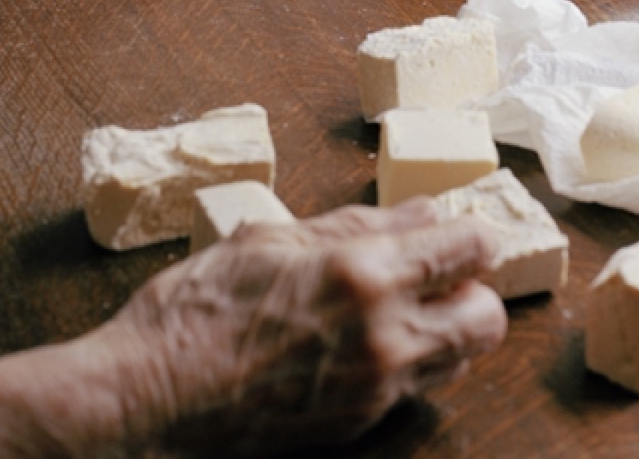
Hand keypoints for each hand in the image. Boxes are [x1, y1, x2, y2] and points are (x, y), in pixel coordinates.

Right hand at [96, 201, 506, 454]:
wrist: (151, 399)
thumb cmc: (196, 310)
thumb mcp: (271, 239)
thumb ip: (357, 224)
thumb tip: (422, 211)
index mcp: (363, 275)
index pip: (470, 249)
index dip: (472, 232)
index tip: (457, 227)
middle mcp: (384, 337)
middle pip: (487, 317)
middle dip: (474, 289)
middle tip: (439, 272)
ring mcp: (374, 390)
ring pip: (459, 361)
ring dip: (447, 330)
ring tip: (402, 307)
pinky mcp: (357, 426)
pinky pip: (414, 391)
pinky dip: (409, 364)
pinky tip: (363, 343)